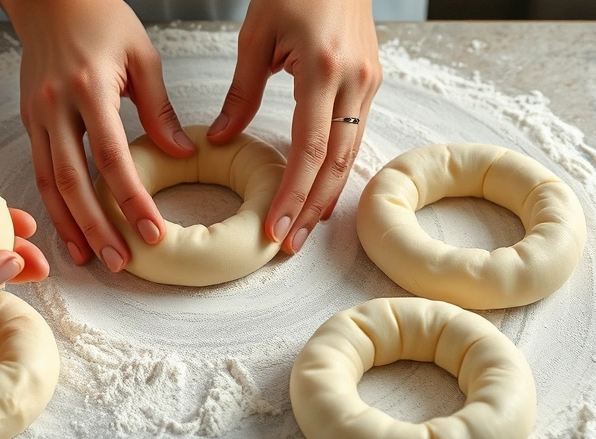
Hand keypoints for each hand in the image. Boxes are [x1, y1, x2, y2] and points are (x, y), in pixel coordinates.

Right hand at [0, 0, 194, 271]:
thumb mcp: (142, 55)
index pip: (112, 157)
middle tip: (120, 261)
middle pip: (73, 180)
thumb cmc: (102, 18)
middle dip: (97, 226)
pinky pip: (40, 171)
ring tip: (91, 259)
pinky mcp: (28, 122)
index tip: (152, 231)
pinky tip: (70, 231)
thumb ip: (158, 109)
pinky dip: (54, 206)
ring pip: (50, 183)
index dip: (132, 199)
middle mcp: (55, 105)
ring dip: (70, 225)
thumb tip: (181, 155)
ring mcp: (36, 116)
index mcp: (89, 87)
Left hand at [208, 0, 381, 253]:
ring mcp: (369, 82)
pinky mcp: (371, 81)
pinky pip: (356, 135)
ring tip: (303, 228)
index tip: (275, 226)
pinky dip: (337, 168)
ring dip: (327, 196)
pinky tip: (322, 191)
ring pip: (351, 154)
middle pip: (335, 162)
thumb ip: (241, 93)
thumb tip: (223, 140)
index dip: (293, 193)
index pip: (309, 148)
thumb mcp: (257, 36)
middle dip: (311, 209)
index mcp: (323, 69)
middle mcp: (354, 81)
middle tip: (289, 244)